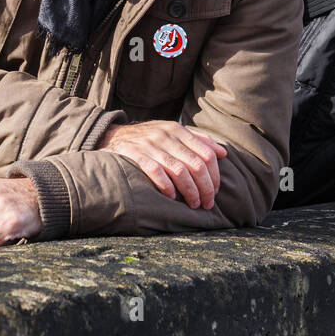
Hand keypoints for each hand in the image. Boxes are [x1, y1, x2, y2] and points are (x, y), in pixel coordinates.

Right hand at [97, 120, 226, 208]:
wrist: (112, 135)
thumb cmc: (148, 138)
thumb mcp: (172, 132)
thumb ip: (197, 140)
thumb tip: (222, 153)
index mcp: (178, 130)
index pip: (206, 154)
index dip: (214, 175)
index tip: (215, 191)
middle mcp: (166, 136)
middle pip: (196, 165)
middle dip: (206, 187)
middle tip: (207, 203)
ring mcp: (151, 145)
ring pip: (180, 171)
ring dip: (190, 191)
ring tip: (194, 204)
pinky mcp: (135, 154)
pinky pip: (156, 172)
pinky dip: (167, 186)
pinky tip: (171, 197)